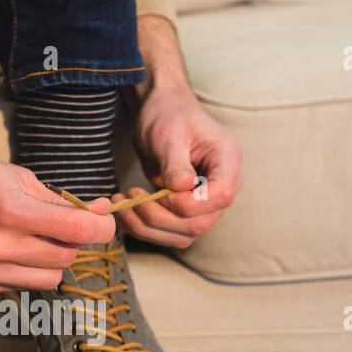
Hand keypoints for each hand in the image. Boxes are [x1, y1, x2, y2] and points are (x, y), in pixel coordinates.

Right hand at [0, 143, 115, 293]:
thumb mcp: (19, 177)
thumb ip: (61, 202)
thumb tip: (101, 214)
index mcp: (9, 211)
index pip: (77, 231)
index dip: (102, 228)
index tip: (103, 222)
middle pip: (65, 258)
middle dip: (72, 241)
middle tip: (60, 224)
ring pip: (47, 279)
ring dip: (50, 261)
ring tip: (31, 238)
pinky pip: (18, 285)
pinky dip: (22, 270)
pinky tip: (5, 249)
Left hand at [119, 82, 243, 248]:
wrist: (160, 115)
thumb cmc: (168, 115)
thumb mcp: (168, 133)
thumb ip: (175, 161)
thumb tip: (182, 187)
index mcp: (227, 161)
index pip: (222, 195)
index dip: (189, 202)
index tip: (161, 189)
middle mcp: (221, 187)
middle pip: (201, 224)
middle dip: (160, 217)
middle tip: (133, 196)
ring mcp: (205, 204)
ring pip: (184, 236)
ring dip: (147, 227)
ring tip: (124, 202)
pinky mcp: (185, 213)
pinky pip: (169, 234)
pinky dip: (143, 229)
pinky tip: (125, 212)